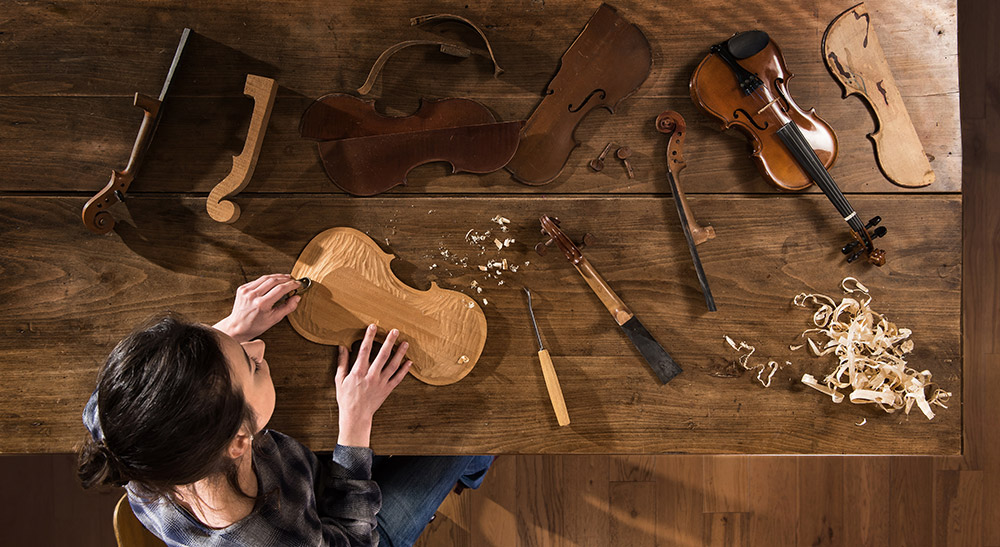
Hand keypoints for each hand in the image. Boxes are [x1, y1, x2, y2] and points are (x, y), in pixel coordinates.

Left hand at [213, 274, 302, 342]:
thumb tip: (297, 297)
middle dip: (285, 279)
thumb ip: (287, 307)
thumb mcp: (274, 319)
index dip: (291, 285)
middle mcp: (253, 296)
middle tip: (293, 280)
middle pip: (273, 281)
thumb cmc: (255, 326)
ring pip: (265, 278)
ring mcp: (246, 291)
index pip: (280, 289)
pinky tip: (273, 282)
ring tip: (285, 278)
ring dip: (277, 276)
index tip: (298, 284)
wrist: (237, 327)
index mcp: (262, 304)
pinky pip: (258, 281)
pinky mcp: (242, 288)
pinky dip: (267, 280)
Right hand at [335, 324, 411, 446]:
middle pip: (382, 355)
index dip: (369, 337)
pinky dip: (404, 370)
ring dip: (400, 353)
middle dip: (389, 342)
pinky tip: (410, 362)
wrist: (355, 416)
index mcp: (358, 372)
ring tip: (405, 342)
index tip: (373, 326)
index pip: (364, 350)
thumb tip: (342, 346)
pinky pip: (398, 378)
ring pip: (392, 365)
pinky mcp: (387, 390)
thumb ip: (342, 362)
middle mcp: (371, 376)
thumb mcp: (340, 380)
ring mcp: (380, 383)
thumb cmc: (346, 398)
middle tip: (395, 331)